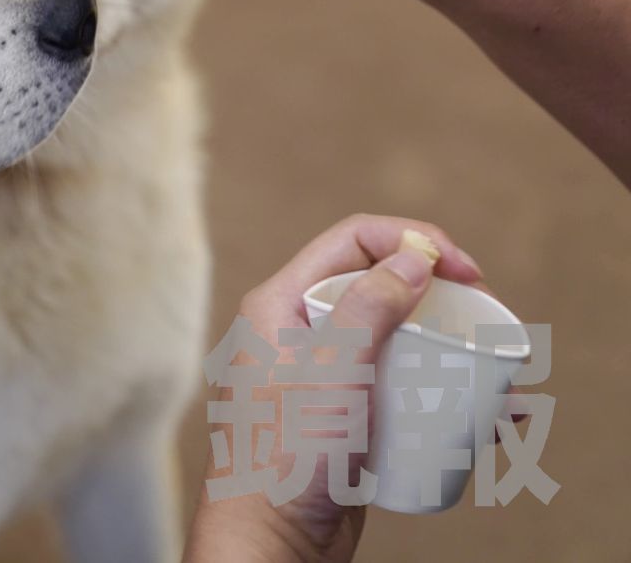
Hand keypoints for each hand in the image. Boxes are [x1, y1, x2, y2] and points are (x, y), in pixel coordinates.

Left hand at [183, 214, 484, 562]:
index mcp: (278, 305)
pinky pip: (399, 388)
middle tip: (485, 317)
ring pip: (395, 340)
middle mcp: (295, 332)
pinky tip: (490, 417)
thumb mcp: (331, 372)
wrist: (270, 544)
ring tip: (500, 377)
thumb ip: (368, 308)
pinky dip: (445, 395)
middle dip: (439, 296)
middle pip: (378, 286)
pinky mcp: (345, 417)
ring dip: (451, 349)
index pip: (351, 242)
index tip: (466, 271)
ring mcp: (321, 376)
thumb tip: (412, 256)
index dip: (413, 239)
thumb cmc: (285, 458)